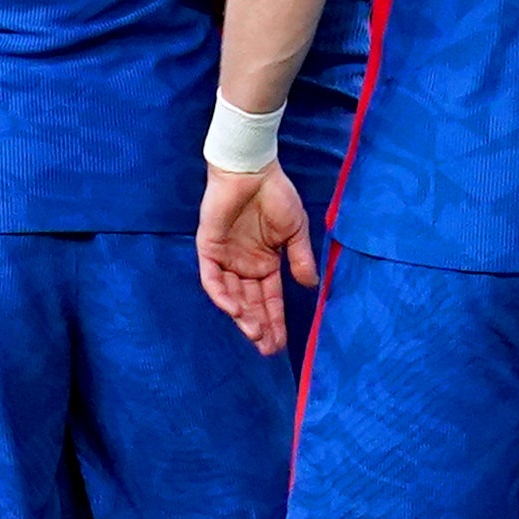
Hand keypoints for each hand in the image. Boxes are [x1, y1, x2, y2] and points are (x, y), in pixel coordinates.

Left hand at [196, 159, 317, 355]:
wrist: (253, 168)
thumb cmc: (275, 194)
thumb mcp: (296, 231)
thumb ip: (300, 259)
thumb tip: (310, 287)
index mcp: (264, 263)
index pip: (269, 300)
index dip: (276, 322)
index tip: (282, 344)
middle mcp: (244, 265)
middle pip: (250, 304)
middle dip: (259, 327)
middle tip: (267, 349)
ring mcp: (225, 258)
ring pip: (231, 297)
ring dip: (242, 317)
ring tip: (255, 334)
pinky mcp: (209, 248)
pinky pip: (212, 279)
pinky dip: (222, 296)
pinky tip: (235, 311)